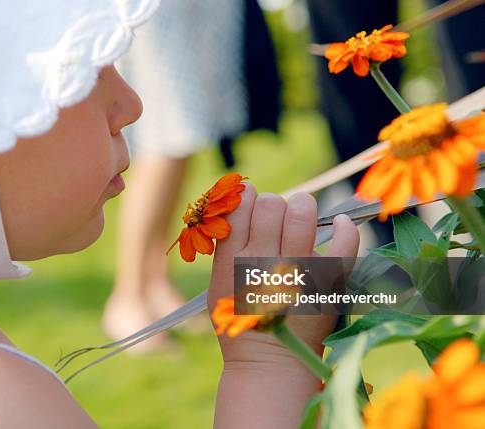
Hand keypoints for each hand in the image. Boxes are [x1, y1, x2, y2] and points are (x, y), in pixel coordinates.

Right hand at [208, 183, 359, 363]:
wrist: (270, 363)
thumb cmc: (242, 319)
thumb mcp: (218, 283)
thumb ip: (226, 245)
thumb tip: (243, 199)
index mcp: (233, 261)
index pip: (241, 206)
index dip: (248, 197)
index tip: (253, 203)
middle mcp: (263, 262)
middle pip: (271, 204)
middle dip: (275, 204)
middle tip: (279, 217)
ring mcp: (298, 271)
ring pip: (302, 212)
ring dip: (303, 207)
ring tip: (303, 216)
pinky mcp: (328, 283)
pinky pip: (343, 241)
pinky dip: (345, 227)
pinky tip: (340, 224)